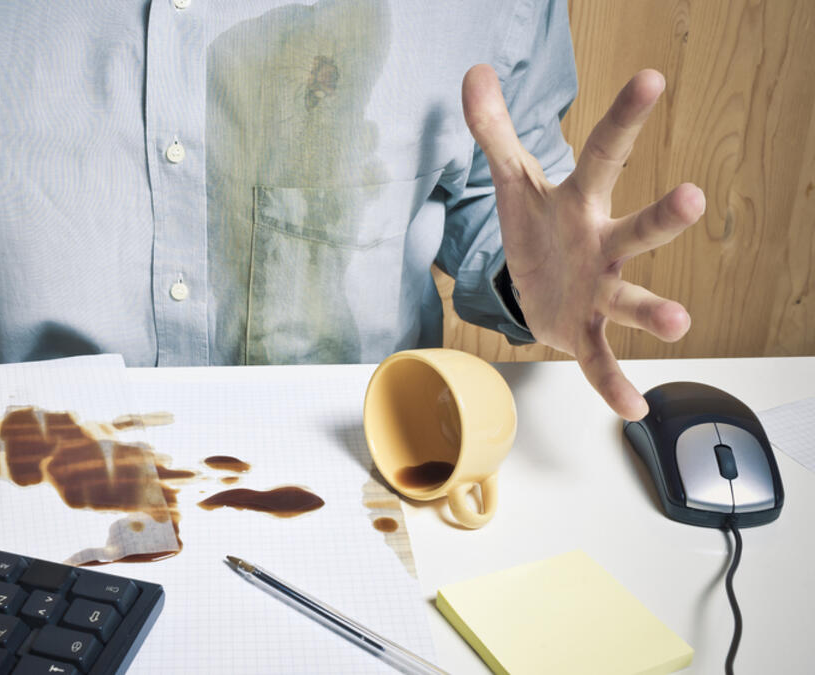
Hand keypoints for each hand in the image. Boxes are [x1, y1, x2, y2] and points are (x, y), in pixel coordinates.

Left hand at [462, 65, 704, 419]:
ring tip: (678, 321)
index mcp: (581, 202)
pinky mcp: (586, 331)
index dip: (624, 117)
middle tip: (693, 199)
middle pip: (637, 229)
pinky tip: (633, 406)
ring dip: (656, 310)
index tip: (651, 79)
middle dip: (663, 216)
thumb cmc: (535, 227)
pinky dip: (614, 382)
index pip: (604, 152)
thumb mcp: (509, 181)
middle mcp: (603, 244)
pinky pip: (603, 359)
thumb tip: (473, 74)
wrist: (534, 287)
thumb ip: (492, 131)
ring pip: (632, 297)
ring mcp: (601, 290)